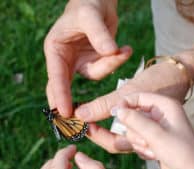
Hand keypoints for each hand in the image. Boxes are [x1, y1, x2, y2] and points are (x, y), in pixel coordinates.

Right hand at [45, 0, 131, 116]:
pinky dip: (117, 61)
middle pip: (65, 86)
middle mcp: (66, 59)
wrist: (100, 2)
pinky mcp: (94, 62)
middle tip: (77, 122)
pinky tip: (126, 48)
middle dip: (72, 101)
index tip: (64, 113)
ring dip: (110, 66)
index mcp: (56, 50)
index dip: (60, 95)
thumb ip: (99, 34)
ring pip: (95, 76)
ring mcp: (80, 62)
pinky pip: (106, 69)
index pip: (57, 76)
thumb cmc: (89, 5)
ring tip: (123, 49)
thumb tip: (110, 52)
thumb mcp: (91, 16)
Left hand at [74, 61, 189, 152]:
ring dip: (103, 125)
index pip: (116, 144)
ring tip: (87, 114)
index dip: (97, 136)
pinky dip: (113, 118)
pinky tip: (102, 111)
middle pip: (116, 141)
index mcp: (147, 137)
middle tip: (80, 119)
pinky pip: (125, 124)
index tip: (80, 123)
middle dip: (97, 132)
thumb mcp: (132, 91)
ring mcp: (145, 130)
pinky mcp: (143, 121)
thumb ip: (106, 105)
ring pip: (120, 133)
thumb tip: (80, 115)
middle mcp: (145, 137)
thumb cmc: (161, 81)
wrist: (179, 73)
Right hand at [113, 92, 193, 168]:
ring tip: (154, 150)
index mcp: (165, 106)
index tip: (114, 114)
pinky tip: (155, 155)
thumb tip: (117, 110)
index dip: (125, 104)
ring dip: (139, 143)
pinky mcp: (153, 140)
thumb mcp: (156, 135)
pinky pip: (137, 141)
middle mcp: (159, 114)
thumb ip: (135, 121)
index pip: (138, 96)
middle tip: (147, 142)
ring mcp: (156, 128)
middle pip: (132, 116)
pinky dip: (142, 149)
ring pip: (132, 131)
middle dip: (136, 132)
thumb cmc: (180, 152)